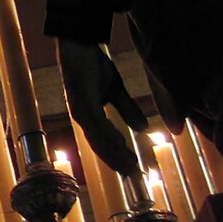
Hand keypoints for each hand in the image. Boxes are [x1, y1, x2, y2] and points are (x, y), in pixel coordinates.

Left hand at [57, 38, 147, 174]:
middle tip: (133, 176)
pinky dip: (106, 133)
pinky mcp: (81, 98)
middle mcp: (82, 116)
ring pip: (96, 137)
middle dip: (115, 161)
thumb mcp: (115, 90)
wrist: (79, 45)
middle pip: (98, 145)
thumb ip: (127, 109)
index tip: (132, 172)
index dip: (116, 158)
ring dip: (112, 152)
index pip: (102, 143)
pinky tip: (119, 142)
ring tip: (129, 164)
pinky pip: (94, 120)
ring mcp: (80, 108)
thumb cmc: (94, 66)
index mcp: (88, 116)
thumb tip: (142, 128)